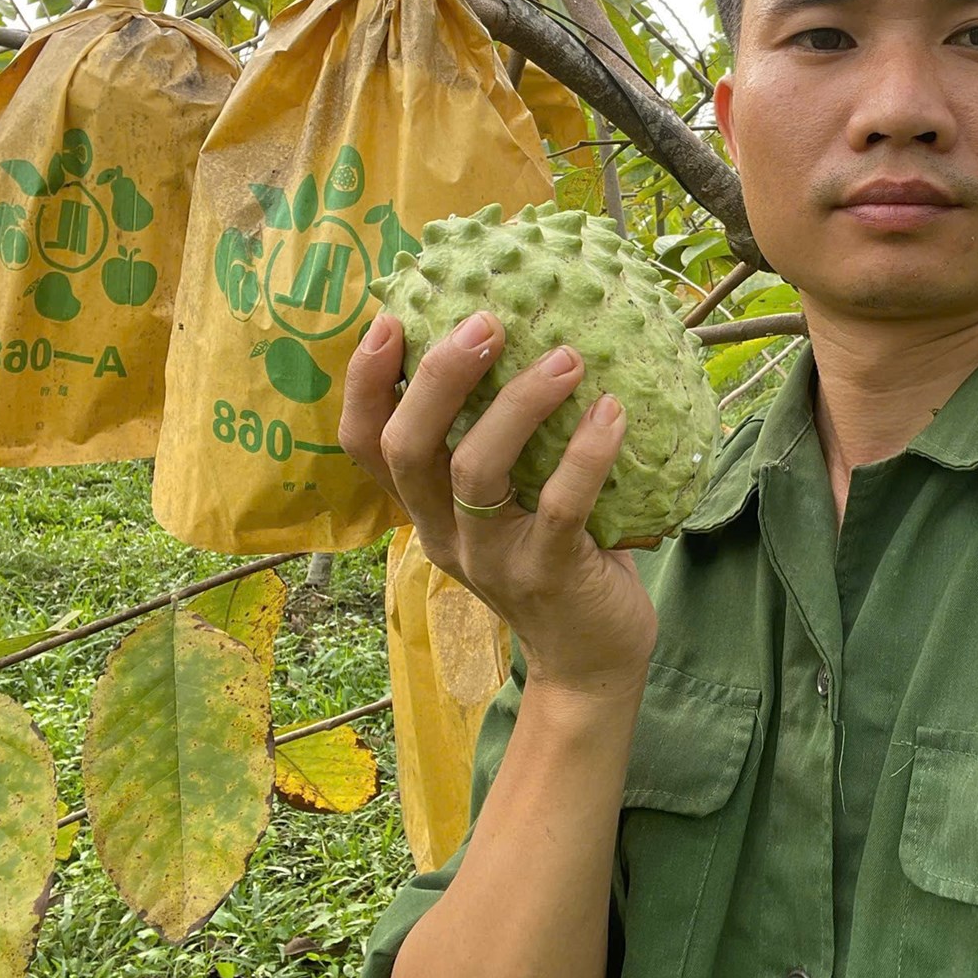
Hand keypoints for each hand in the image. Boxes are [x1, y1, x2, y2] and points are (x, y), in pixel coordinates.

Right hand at [340, 310, 656, 702]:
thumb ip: (501, 437)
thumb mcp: (510, 499)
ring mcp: (491, 558)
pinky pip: (560, 506)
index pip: (365, 445)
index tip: (389, 320)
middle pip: (408, 449)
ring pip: (476, 471)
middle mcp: (443, 533)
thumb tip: (530, 332)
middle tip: (486, 323)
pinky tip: (612, 412)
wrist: (591, 658)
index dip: (365, 384)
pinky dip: (585, 454)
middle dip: (439, 378)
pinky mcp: (548, 575)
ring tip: (567, 357)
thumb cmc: (556, 552)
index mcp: (425, 508)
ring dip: (519, 404)